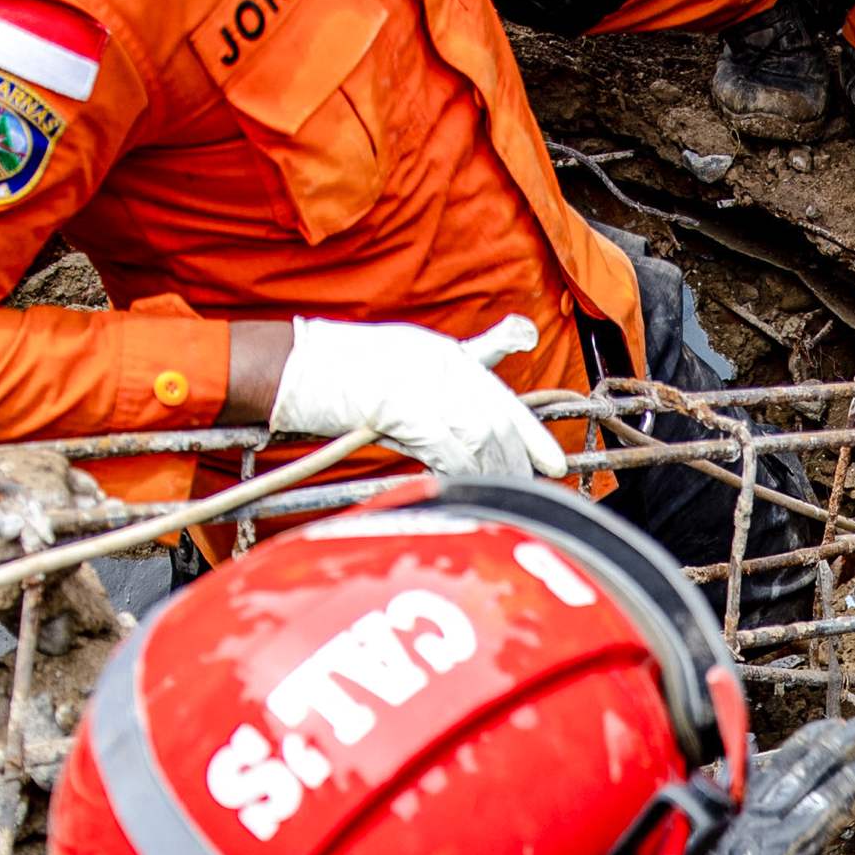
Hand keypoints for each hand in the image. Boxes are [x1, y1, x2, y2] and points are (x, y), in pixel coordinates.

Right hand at [269, 314, 567, 479]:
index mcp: (447, 357)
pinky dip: (462, 474)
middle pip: (497, 422)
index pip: (504, 398)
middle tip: (527, 491)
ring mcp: (427, 386)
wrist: (298, 368)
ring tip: (500, 497)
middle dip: (516, 461)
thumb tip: (470, 433)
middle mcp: (445, 367)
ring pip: (481, 437)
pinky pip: (450, 449)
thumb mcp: (401, 368)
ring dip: (494, 472)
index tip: (555, 465)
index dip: (534, 435)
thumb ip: (439, 392)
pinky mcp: (407, 408)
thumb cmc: (341, 374)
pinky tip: (464, 490)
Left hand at [647, 714, 854, 854]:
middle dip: (837, 745)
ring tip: (828, 727)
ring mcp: (730, 823)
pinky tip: (759, 743)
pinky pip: (738, 780)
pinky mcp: (708, 828)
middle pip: (803, 771)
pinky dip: (756, 758)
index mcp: (785, 852)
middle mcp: (757, 826)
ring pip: (773, 769)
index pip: (834, 799)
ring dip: (803, 744)